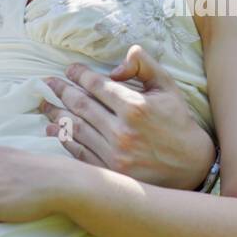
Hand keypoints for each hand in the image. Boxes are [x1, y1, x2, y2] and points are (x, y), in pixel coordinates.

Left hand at [38, 44, 216, 189]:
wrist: (192, 166)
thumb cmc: (179, 123)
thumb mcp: (168, 87)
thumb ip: (144, 66)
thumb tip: (116, 63)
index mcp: (135, 107)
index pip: (97, 85)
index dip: (79, 75)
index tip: (69, 70)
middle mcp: (122, 131)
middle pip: (81, 105)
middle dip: (61, 91)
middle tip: (47, 83)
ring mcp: (114, 155)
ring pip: (76, 128)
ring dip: (56, 115)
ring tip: (44, 105)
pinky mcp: (110, 173)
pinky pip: (79, 152)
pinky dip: (64, 139)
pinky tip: (53, 130)